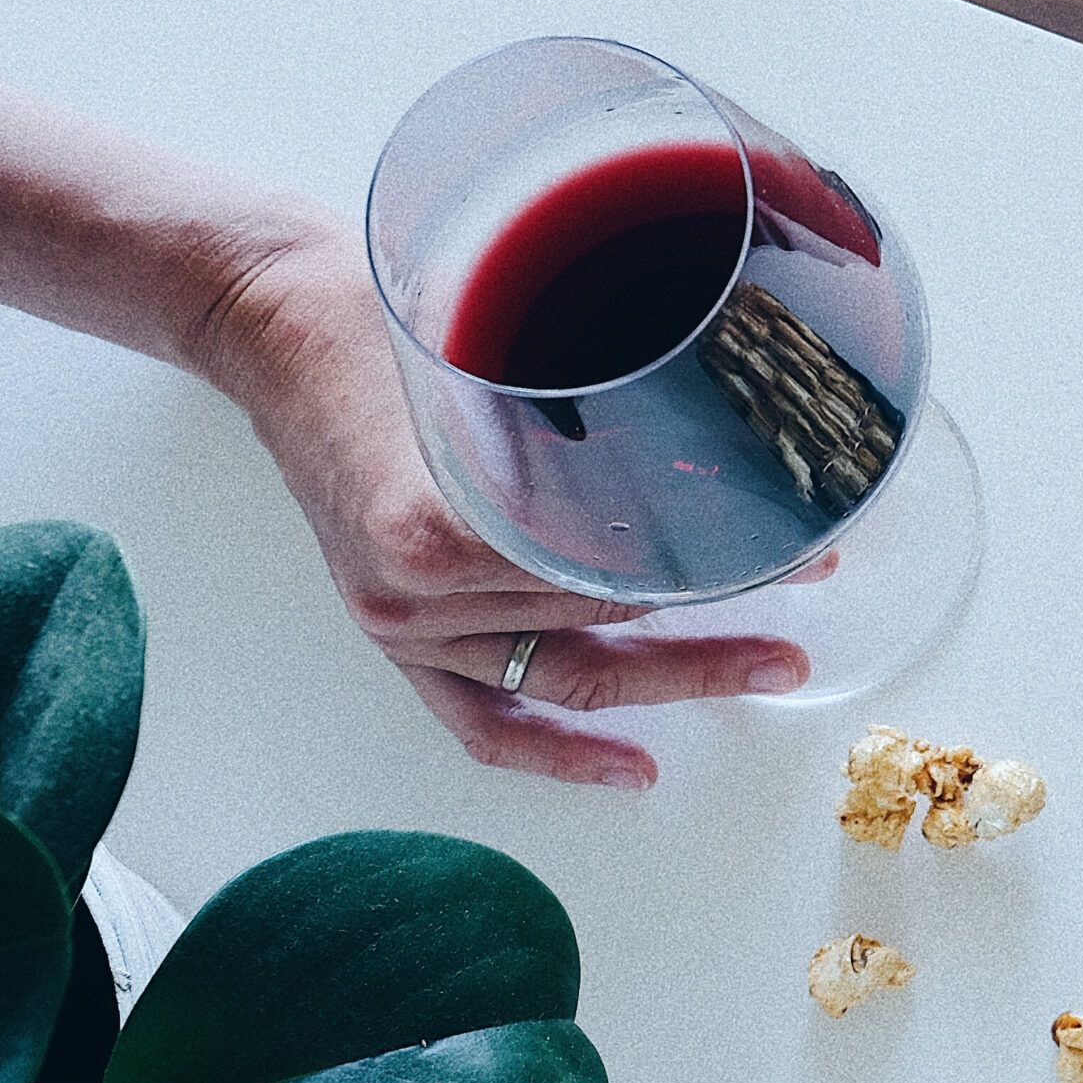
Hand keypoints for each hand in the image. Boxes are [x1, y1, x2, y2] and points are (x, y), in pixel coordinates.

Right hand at [196, 218, 811, 787]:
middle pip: (602, 625)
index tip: (799, 545)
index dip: (722, 562)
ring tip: (764, 665)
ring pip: (562, 676)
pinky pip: (481, 719)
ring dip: (671, 677)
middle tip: (809, 598)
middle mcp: (416, 593)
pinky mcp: (394, 634)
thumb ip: (591, 414)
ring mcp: (400, 625)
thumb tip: (719, 443)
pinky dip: (558, 751)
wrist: (273, 320)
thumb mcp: (497, 344)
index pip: (617, 569)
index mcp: (437, 525)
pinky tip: (633, 767)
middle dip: (720, 618)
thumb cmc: (387, 315)